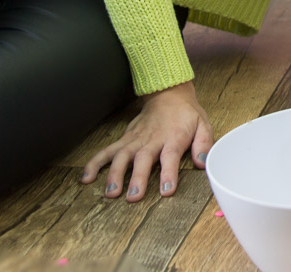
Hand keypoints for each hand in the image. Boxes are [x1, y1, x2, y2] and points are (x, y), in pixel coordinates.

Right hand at [80, 80, 212, 200]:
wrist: (168, 93)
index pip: (170, 156)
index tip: (166, 190)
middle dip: (137, 178)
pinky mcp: (124, 139)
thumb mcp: (203, 124)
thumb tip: (202, 162)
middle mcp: (152, 139)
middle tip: (133, 196)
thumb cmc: (186, 114)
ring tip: (111, 192)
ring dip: (115, 174)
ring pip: (122, 156)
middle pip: (143, 158)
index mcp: (173, 137)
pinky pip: (107, 151)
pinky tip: (86, 178)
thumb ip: (204, 144)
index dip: (168, 173)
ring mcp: (135, 139)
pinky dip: (95, 163)